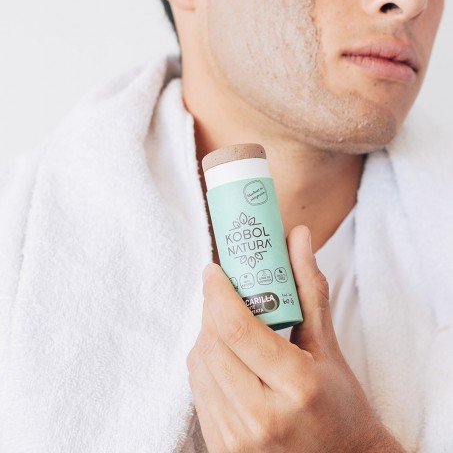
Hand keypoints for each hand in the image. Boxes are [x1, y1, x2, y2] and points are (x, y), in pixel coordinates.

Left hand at [187, 225, 404, 451]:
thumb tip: (297, 236)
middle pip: (212, 345)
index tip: (214, 270)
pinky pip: (198, 394)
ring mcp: (239, 441)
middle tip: (220, 292)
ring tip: (223, 323)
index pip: (238, 328)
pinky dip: (205, 366)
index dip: (218, 291)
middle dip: (210, 310)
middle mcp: (263, 417)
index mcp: (296, 386)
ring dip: (205, 337)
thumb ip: (308, 288)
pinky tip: (222, 356)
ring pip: (199, 368)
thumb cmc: (341, 406)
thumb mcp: (329, 347)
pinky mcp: (224, 452)